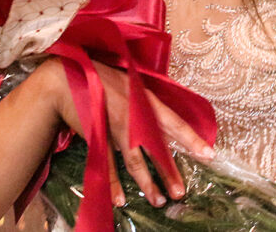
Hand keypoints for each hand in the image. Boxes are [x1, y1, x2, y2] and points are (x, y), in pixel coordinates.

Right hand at [34, 57, 214, 207]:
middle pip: (156, 149)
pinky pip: (108, 166)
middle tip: (180, 193)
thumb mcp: (130, 80)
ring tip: (158, 201)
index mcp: (145, 100)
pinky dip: (113, 184)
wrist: (66, 77)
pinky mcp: (98, 139)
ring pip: (134, 162)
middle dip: (169, 172)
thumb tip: (163, 116)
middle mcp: (134, 117)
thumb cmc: (101, 74)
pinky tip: (120, 199)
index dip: (192, 140)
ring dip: (146, 183)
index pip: (174, 123)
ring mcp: (115, 130)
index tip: (209, 155)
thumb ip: (147, 98)